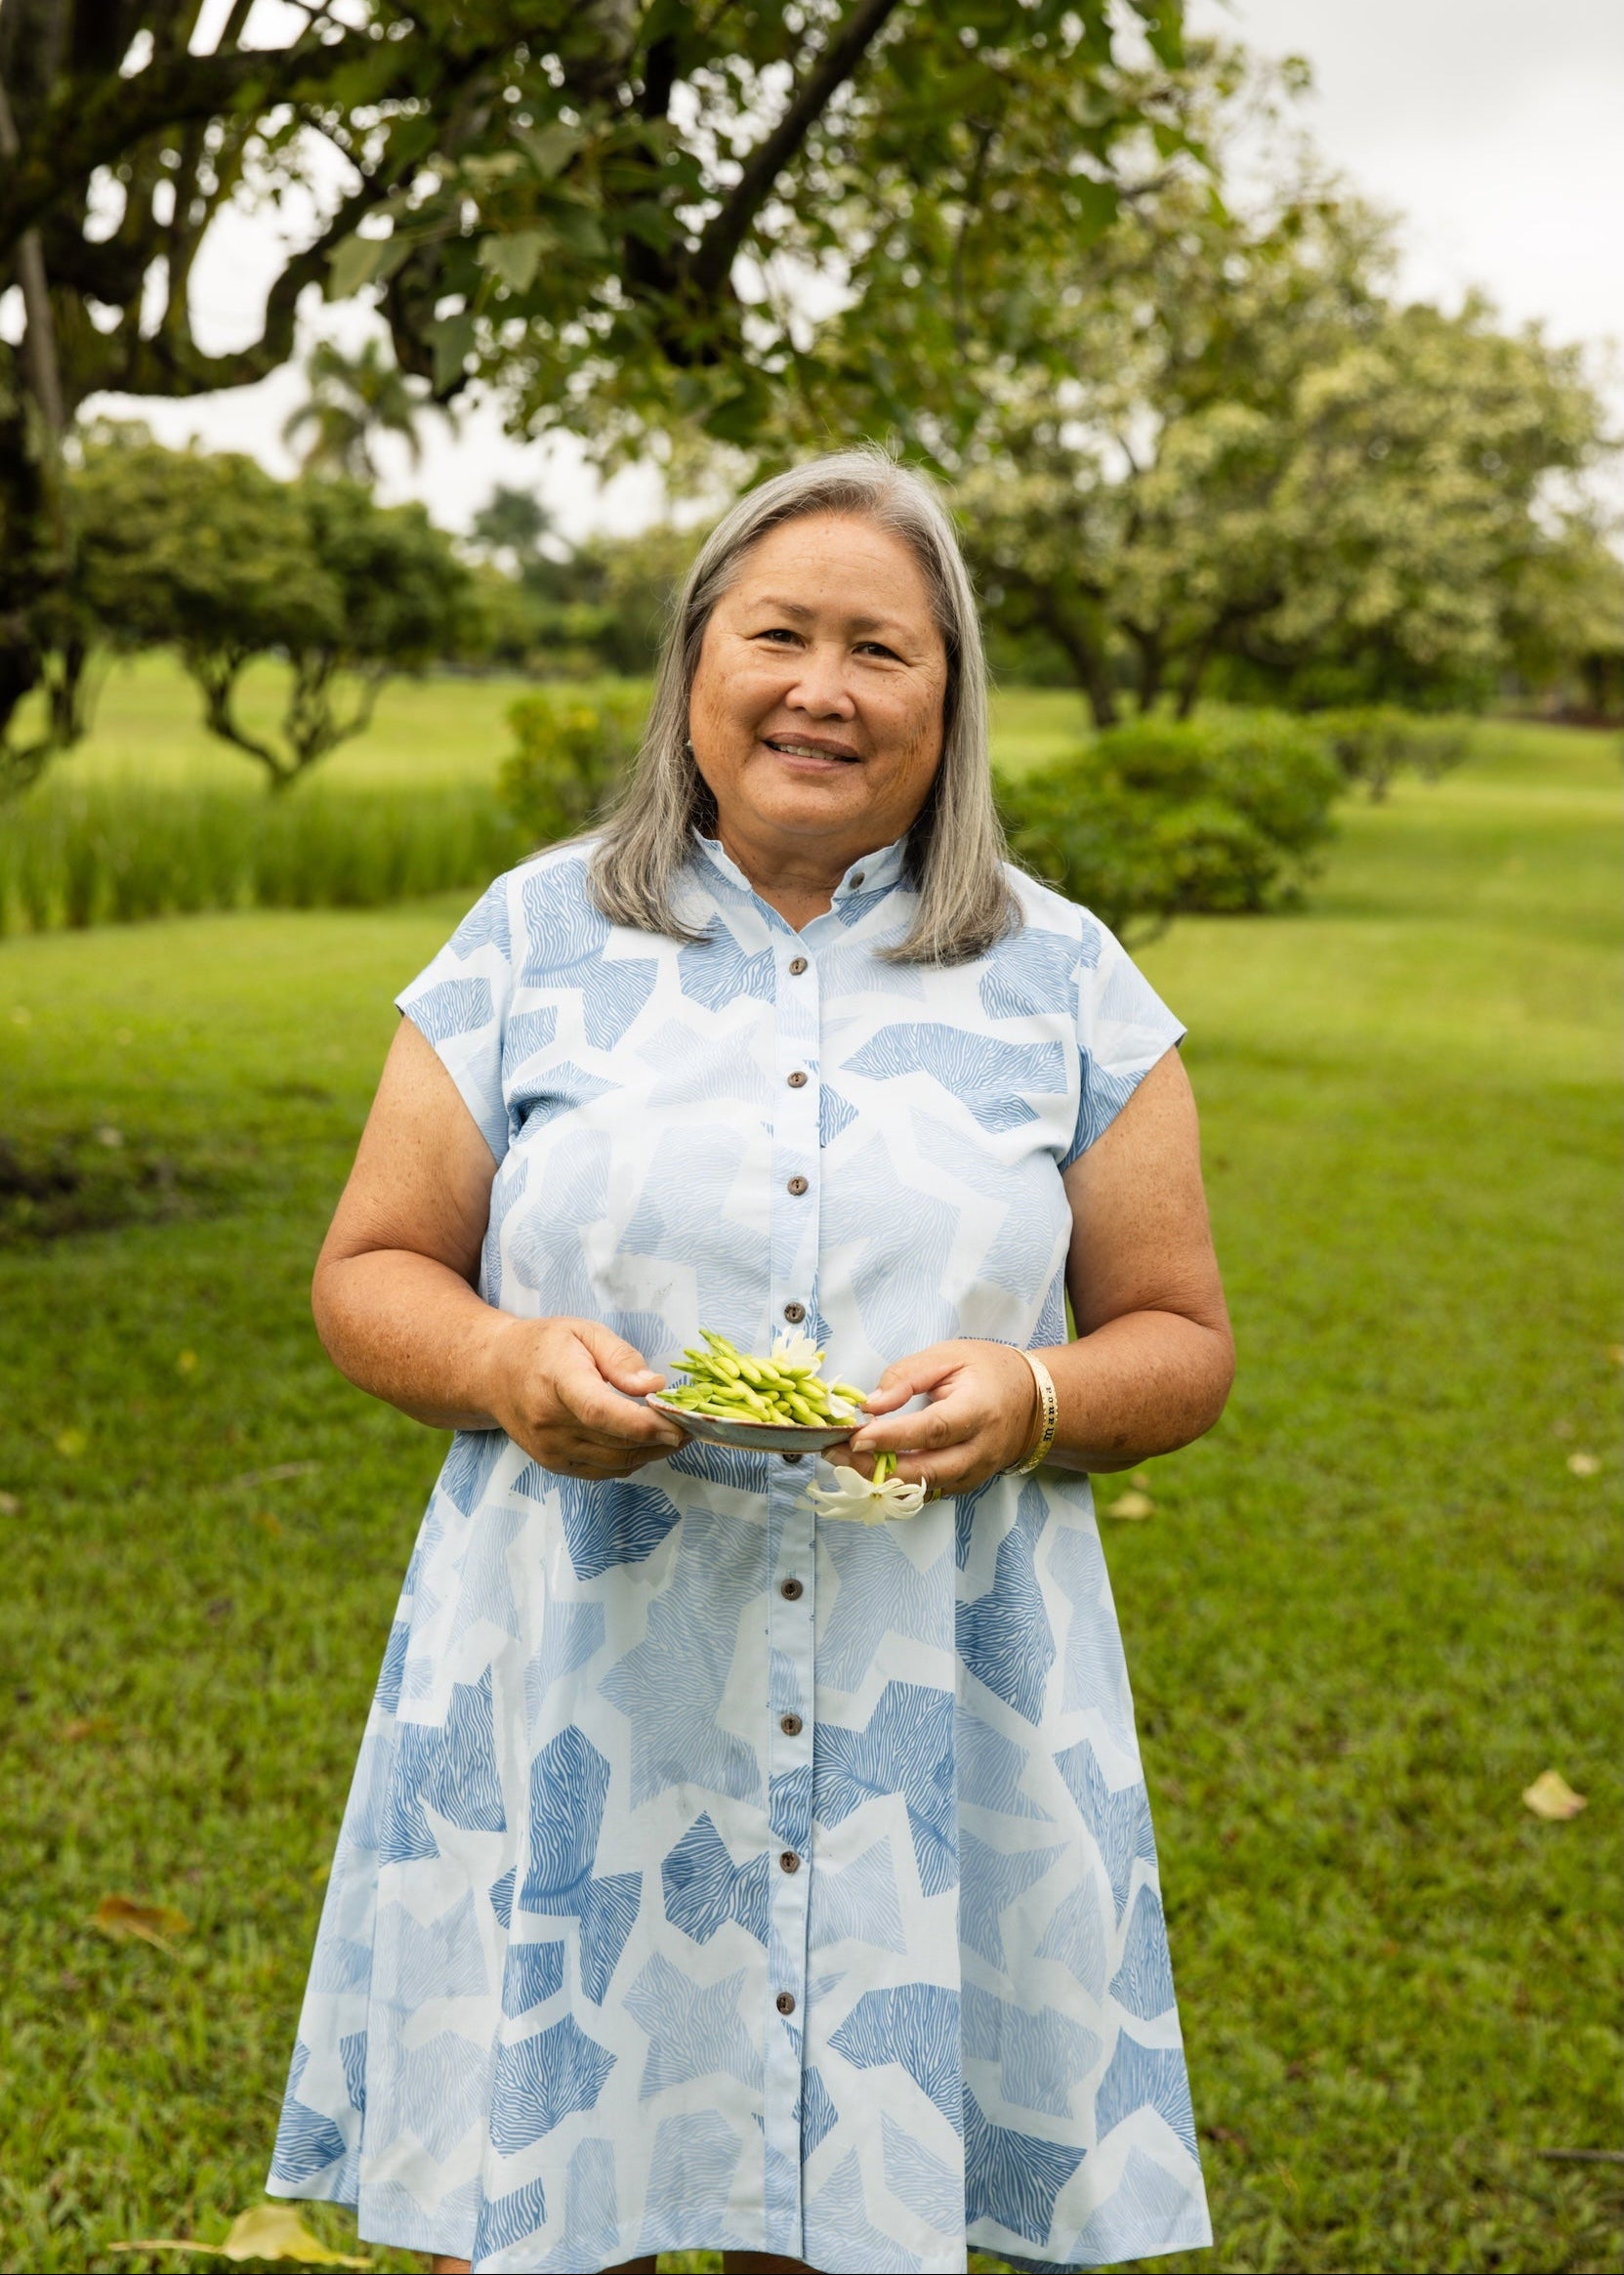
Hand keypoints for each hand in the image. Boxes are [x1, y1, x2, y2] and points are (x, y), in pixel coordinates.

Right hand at [487, 1317, 685, 1478]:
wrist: (493, 1374)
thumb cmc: (543, 1347)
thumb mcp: (583, 1332)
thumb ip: (621, 1357)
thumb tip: (655, 1386)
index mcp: (558, 1381)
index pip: (602, 1412)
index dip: (644, 1424)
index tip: (680, 1424)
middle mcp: (550, 1423)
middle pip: (616, 1442)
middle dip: (662, 1438)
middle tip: (694, 1424)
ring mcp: (550, 1449)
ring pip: (616, 1462)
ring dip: (652, 1452)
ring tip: (677, 1433)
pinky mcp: (554, 1465)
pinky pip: (604, 1471)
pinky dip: (631, 1460)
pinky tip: (647, 1443)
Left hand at [837, 1339, 1039, 1496]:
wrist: (1035, 1402)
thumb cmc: (990, 1371)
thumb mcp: (950, 1356)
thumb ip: (908, 1375)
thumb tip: (871, 1405)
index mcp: (978, 1410)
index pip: (932, 1430)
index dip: (893, 1437)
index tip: (856, 1435)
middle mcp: (979, 1450)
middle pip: (924, 1470)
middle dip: (875, 1466)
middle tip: (834, 1453)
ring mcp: (975, 1473)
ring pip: (922, 1488)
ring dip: (879, 1479)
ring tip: (843, 1461)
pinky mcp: (966, 1484)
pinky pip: (927, 1492)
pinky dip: (895, 1485)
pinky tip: (868, 1470)